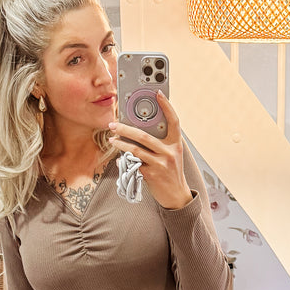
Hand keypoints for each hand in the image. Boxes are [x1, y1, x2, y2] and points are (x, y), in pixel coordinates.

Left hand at [108, 91, 192, 210]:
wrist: (177, 196)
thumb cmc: (171, 172)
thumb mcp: (172, 155)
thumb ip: (162, 142)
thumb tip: (141, 128)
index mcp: (176, 144)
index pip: (174, 121)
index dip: (167, 106)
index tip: (158, 93)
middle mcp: (170, 152)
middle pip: (144, 135)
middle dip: (126, 128)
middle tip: (114, 124)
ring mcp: (161, 164)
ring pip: (136, 149)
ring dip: (121, 143)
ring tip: (112, 139)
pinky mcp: (152, 175)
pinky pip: (134, 163)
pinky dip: (125, 159)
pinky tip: (119, 156)